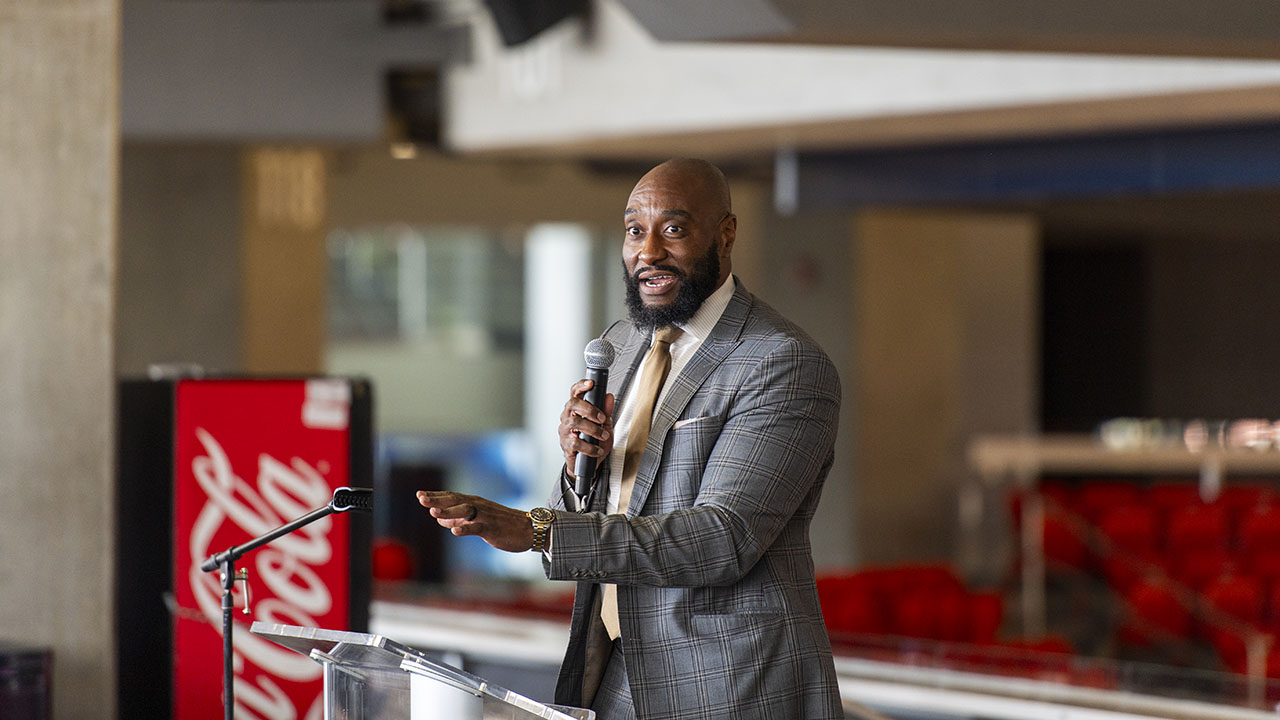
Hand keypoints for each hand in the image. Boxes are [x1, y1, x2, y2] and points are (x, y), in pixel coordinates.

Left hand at [416, 490, 535, 552]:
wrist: (528, 530)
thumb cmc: (502, 524)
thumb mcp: (477, 520)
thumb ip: (458, 519)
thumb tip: (439, 519)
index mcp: (474, 503)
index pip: (452, 497)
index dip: (436, 496)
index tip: (419, 495)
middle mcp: (478, 506)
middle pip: (455, 500)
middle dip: (437, 500)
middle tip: (421, 498)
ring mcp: (485, 517)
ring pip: (465, 512)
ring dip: (449, 511)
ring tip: (433, 512)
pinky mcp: (493, 528)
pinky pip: (478, 528)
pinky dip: (467, 528)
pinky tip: (455, 531)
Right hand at [558, 378, 614, 478]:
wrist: (588, 463)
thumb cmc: (594, 441)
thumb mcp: (604, 425)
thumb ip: (606, 411)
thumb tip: (609, 397)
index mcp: (576, 409)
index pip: (574, 393)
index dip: (581, 386)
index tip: (591, 384)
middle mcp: (568, 417)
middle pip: (572, 404)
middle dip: (589, 409)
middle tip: (602, 418)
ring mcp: (565, 431)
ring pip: (574, 423)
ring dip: (592, 429)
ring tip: (603, 435)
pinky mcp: (566, 445)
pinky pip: (576, 443)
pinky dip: (590, 447)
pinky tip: (597, 449)